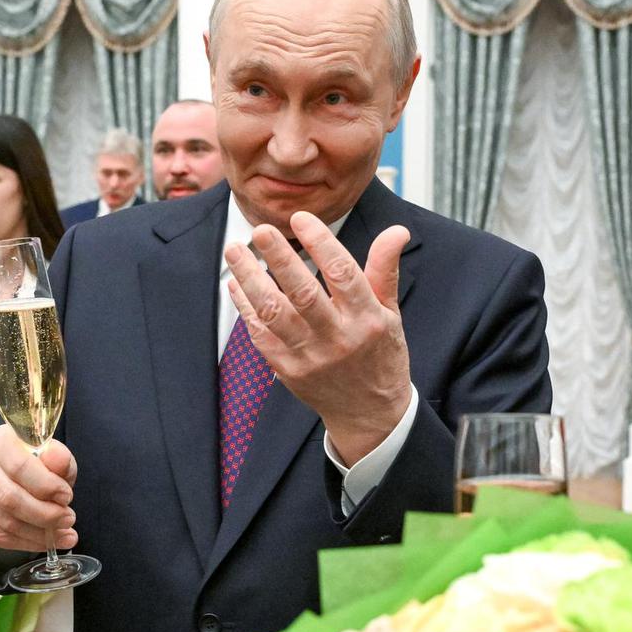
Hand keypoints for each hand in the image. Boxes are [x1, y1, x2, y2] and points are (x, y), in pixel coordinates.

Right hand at [0, 425, 77, 551]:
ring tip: (62, 534)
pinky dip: (25, 543)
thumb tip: (57, 459)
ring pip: (5, 522)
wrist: (8, 472)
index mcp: (1, 440)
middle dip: (46, 515)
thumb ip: (60, 459)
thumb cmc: (35, 464)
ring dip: (39, 534)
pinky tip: (44, 541)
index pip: (19, 466)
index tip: (67, 496)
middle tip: (68, 519)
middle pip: (10, 498)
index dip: (46, 486)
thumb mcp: (53, 457)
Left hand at [225, 211, 411, 465]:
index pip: (343, 274)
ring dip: (250, 279)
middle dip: (279, 259)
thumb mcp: (390, 312)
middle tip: (260, 230)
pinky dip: (245, 307)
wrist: (369, 412)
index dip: (320, 243)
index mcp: (367, 319)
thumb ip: (384, 269)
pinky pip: (260, 334)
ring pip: (274, 313)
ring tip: (234, 250)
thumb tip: (396, 230)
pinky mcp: (288, 370)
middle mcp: (338, 338)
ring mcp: (310, 356)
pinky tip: (235, 282)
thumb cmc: (379, 353)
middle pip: (303, 293)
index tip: (299, 218)